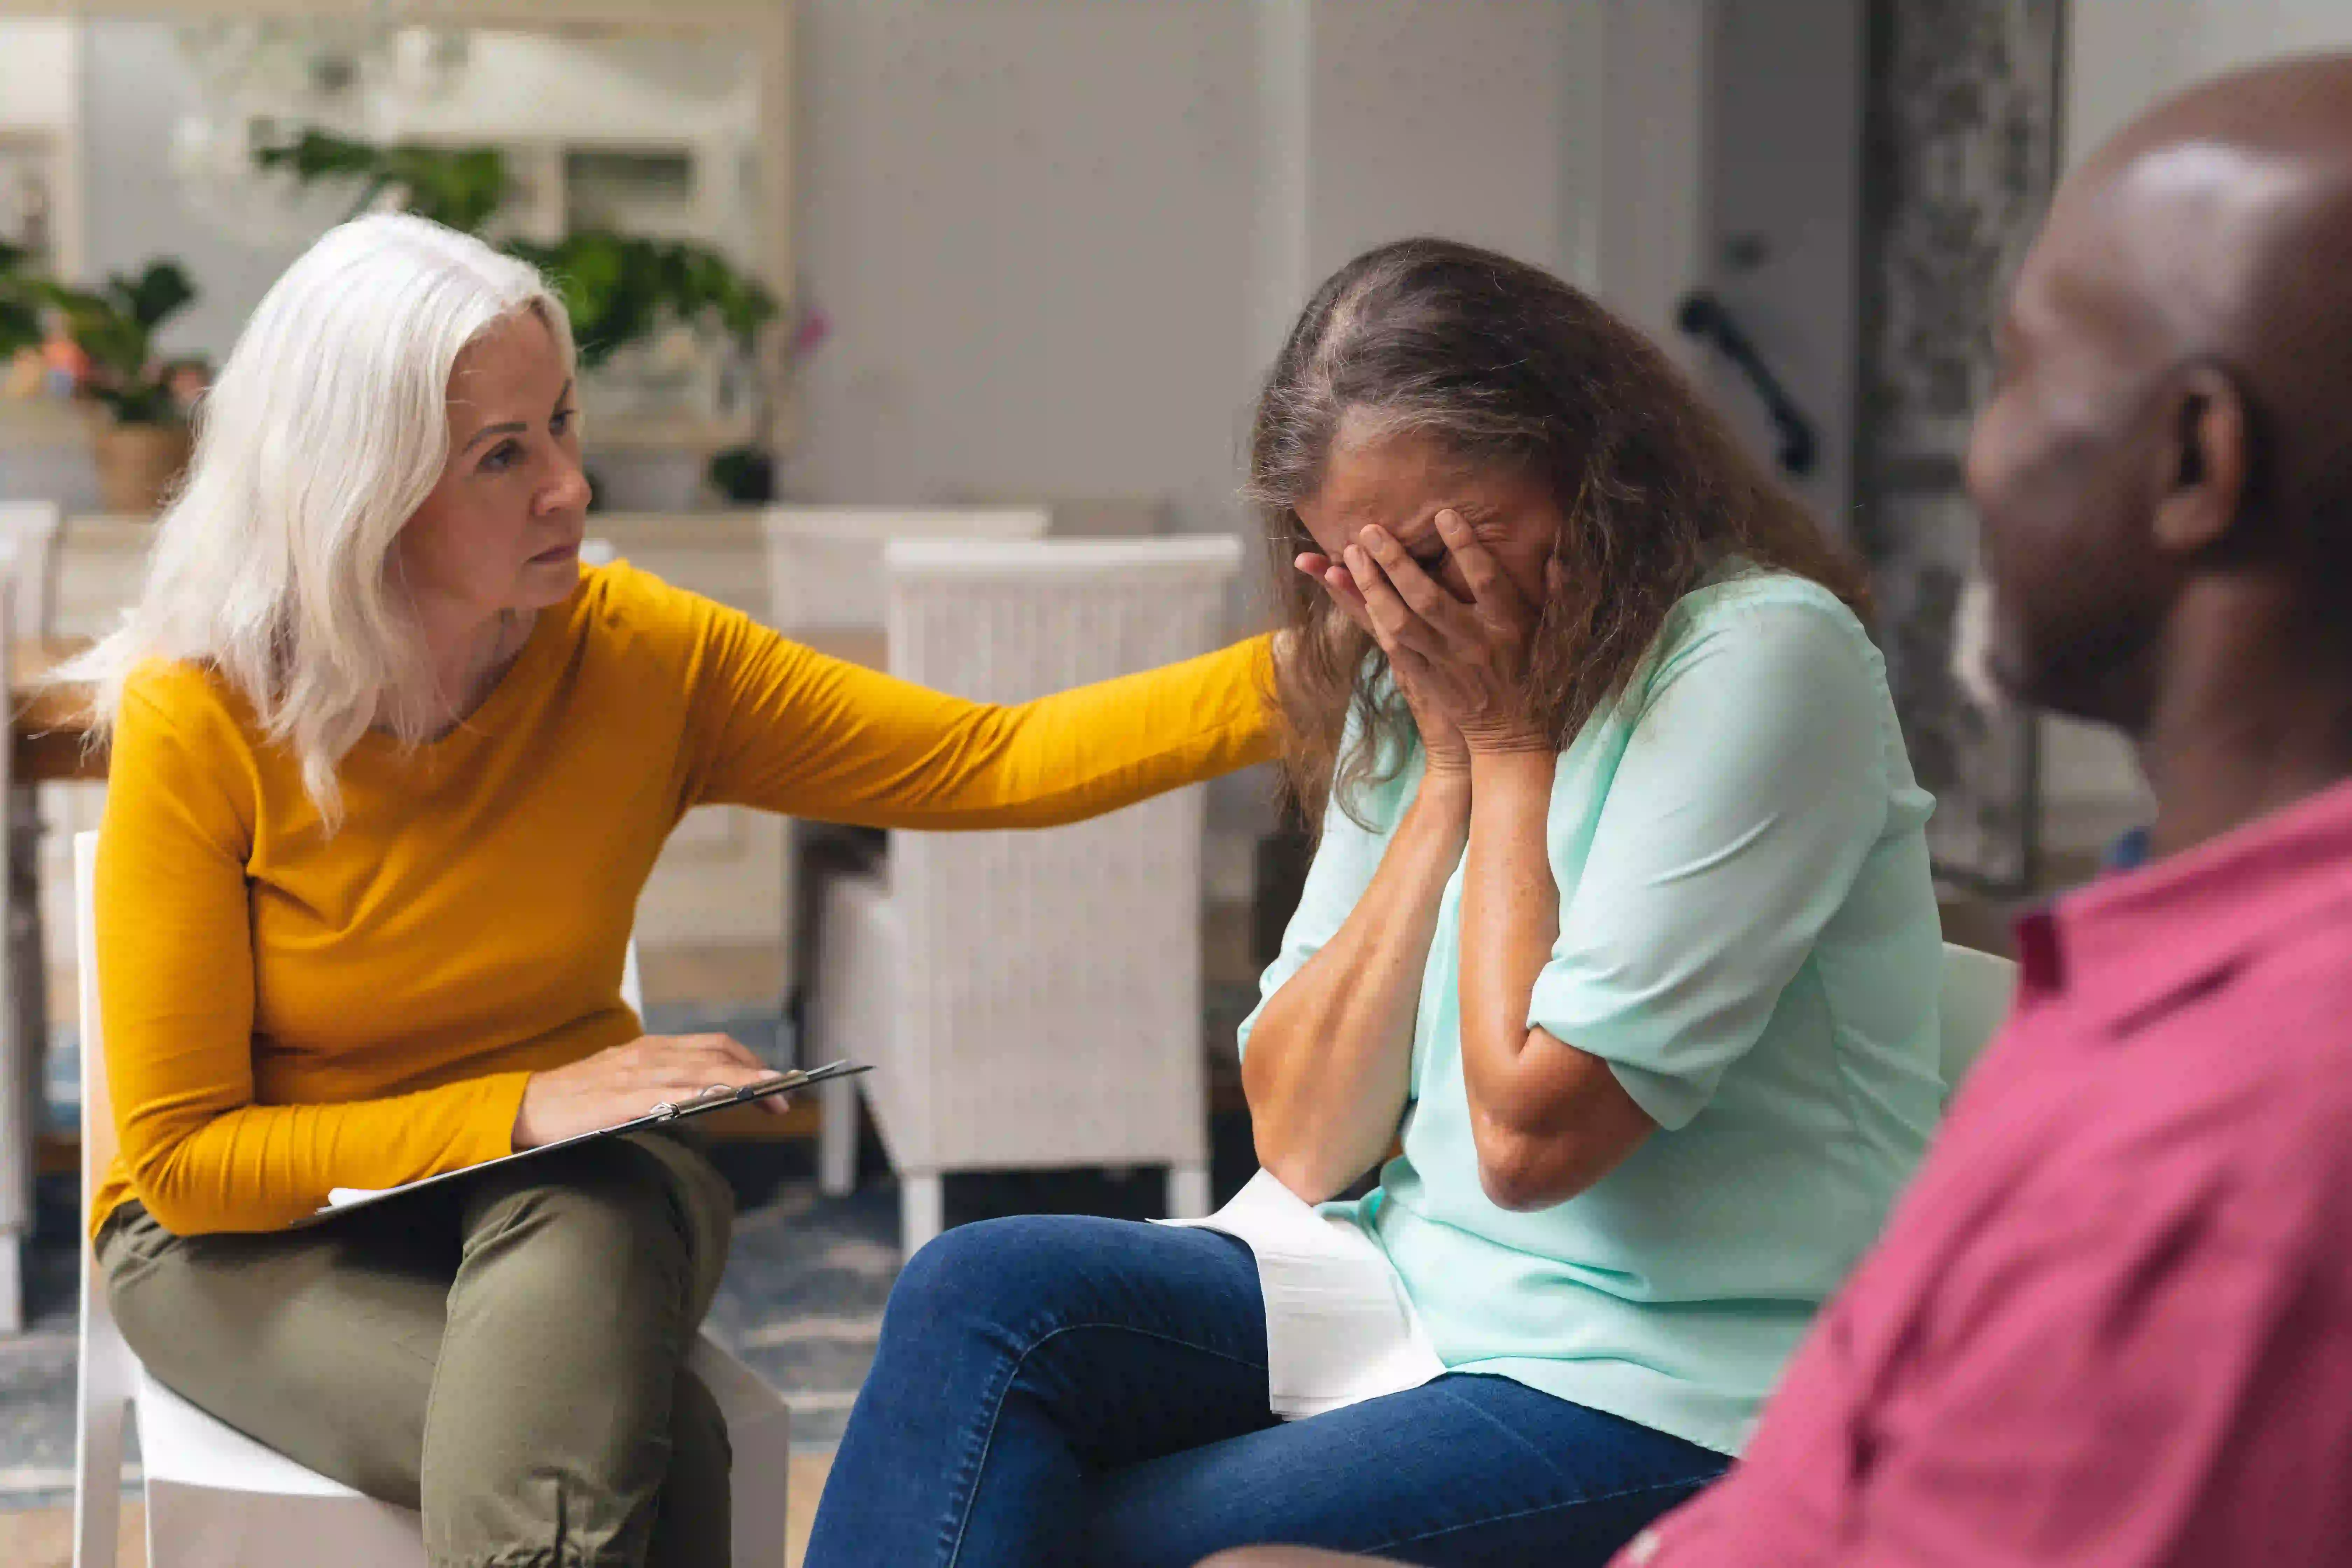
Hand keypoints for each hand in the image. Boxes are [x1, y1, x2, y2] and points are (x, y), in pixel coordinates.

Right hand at [513, 1034, 790, 1148]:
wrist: (524, 1108)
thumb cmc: (574, 1101)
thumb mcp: (625, 1085)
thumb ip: (661, 1087)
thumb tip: (701, 1102)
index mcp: (651, 1049)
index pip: (714, 1048)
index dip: (750, 1061)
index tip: (778, 1081)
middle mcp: (650, 1055)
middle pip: (717, 1056)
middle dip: (758, 1074)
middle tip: (786, 1095)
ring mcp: (636, 1075)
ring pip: (702, 1070)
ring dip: (743, 1081)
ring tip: (773, 1095)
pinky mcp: (621, 1098)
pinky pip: (671, 1093)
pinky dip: (703, 1094)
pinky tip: (725, 1100)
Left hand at [1317, 509, 1547, 754]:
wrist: (1510, 736)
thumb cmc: (1534, 677)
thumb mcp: (1553, 637)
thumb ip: (1555, 595)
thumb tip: (1557, 557)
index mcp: (1508, 627)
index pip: (1485, 580)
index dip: (1465, 547)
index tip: (1444, 514)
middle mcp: (1472, 643)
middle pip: (1428, 598)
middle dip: (1396, 562)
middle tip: (1370, 530)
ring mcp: (1443, 662)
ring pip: (1400, 621)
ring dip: (1372, 587)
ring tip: (1351, 554)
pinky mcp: (1422, 676)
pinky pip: (1391, 644)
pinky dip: (1369, 616)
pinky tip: (1351, 590)